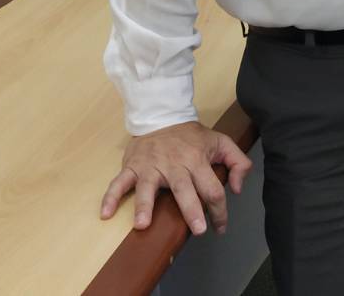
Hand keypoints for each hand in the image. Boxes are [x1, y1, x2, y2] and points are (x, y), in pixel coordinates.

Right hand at [100, 120, 252, 236]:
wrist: (162, 115)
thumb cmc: (192, 136)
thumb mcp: (220, 141)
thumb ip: (238, 162)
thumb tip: (238, 189)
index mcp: (197, 159)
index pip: (212, 187)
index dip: (220, 210)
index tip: (220, 227)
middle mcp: (174, 164)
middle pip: (184, 188)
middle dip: (191, 209)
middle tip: (197, 229)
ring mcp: (150, 166)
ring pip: (147, 186)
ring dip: (144, 205)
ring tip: (142, 224)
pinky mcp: (132, 166)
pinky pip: (119, 182)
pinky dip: (111, 197)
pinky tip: (105, 213)